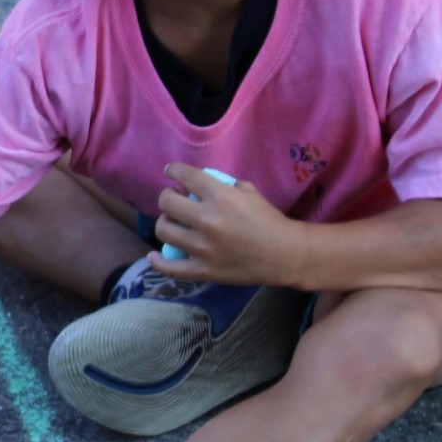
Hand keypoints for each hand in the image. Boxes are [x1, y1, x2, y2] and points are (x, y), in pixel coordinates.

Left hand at [150, 162, 306, 286]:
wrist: (287, 255)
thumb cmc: (270, 221)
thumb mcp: (250, 192)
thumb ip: (224, 185)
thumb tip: (201, 183)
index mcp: (221, 197)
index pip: (185, 175)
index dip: (173, 170)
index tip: (171, 172)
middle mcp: (208, 220)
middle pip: (166, 203)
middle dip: (167, 197)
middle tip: (174, 201)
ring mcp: (204, 248)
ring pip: (164, 231)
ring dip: (165, 224)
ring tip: (172, 224)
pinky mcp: (204, 270)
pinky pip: (170, 268)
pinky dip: (158, 262)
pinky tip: (154, 256)